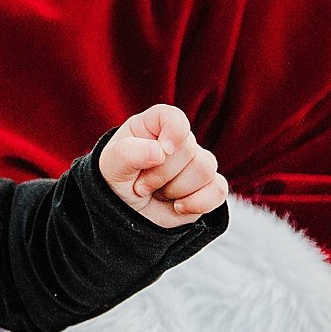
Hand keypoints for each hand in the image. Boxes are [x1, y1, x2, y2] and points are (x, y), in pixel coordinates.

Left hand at [97, 104, 226, 227]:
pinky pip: (218, 190)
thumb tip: (160, 151)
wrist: (126, 213)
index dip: (174, 132)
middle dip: (161, 175)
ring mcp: (195, 163)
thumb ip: (129, 153)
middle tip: (140, 185)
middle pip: (189, 150)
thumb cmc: (117, 181)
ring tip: (157, 194)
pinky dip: (197, 203)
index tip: (162, 151)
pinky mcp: (208, 187)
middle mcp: (178, 141)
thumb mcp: (112, 166)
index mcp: (152, 125)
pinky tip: (178, 206)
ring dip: (176, 190)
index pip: (173, 117)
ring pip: (205, 169)